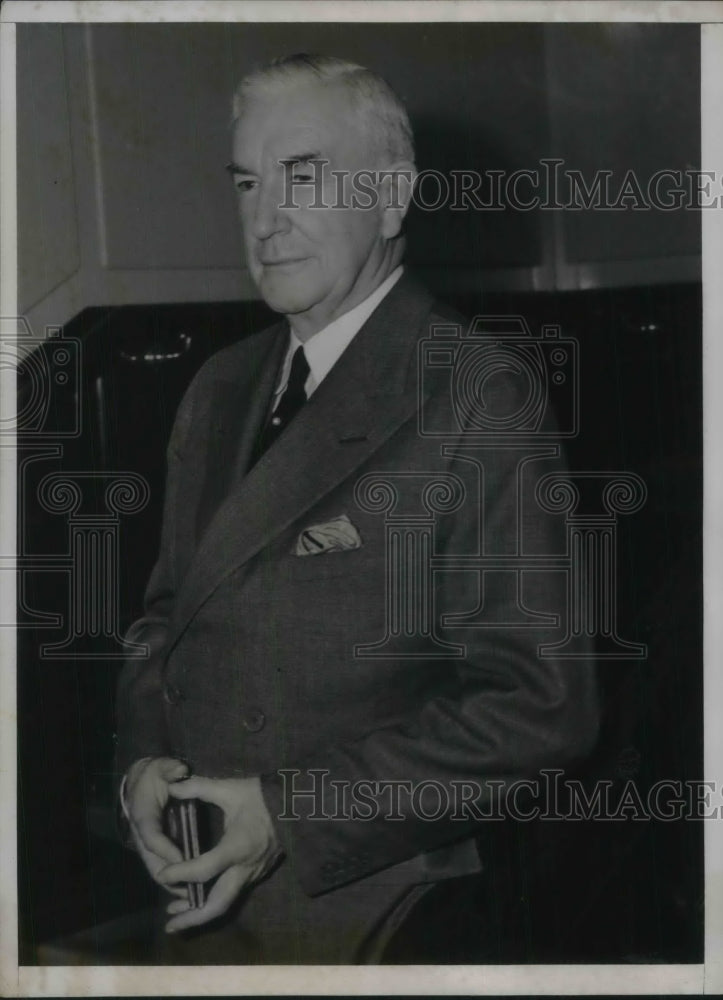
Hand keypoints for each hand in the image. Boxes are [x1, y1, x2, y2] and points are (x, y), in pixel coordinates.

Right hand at [124, 756, 189, 898]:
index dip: (166, 849)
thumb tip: (180, 771)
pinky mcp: (155, 850)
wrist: (140, 782)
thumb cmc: (154, 775)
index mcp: (143, 816)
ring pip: (158, 870)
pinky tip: (191, 890)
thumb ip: (171, 769)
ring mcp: (148, 845)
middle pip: (153, 862)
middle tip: (192, 888)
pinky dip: (175, 881)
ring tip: (194, 895)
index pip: (152, 837)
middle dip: (171, 878)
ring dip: (173, 884)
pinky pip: (164, 868)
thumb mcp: (162, 767)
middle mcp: (142, 835)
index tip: (184, 858)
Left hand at [158, 775, 281, 932]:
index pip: (204, 870)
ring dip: (200, 913)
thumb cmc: (262, 796)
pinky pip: (233, 894)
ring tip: (176, 916)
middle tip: (169, 925)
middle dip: (192, 917)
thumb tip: (171, 786)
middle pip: (218, 904)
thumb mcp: (231, 788)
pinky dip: (213, 902)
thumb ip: (199, 788)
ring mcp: (253, 874)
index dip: (180, 874)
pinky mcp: (257, 874)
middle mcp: (245, 867)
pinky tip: (197, 899)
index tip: (161, 873)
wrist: (296, 805)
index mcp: (237, 847)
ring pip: (225, 904)